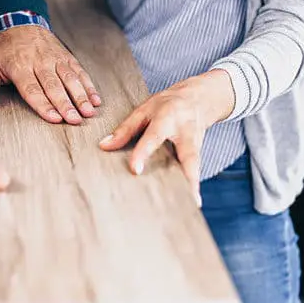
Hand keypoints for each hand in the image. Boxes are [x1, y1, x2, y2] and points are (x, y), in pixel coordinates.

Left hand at [0, 25, 100, 124]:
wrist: (17, 21)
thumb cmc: (2, 48)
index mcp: (20, 67)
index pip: (33, 89)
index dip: (44, 104)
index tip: (54, 118)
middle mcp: (40, 62)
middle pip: (54, 86)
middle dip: (66, 103)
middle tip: (75, 119)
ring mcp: (55, 58)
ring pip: (70, 78)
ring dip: (81, 95)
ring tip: (89, 111)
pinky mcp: (66, 56)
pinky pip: (79, 71)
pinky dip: (89, 85)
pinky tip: (95, 99)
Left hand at [98, 70, 234, 203]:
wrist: (199, 98)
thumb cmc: (167, 104)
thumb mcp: (144, 109)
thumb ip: (125, 128)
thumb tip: (104, 146)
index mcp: (168, 118)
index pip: (154, 137)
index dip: (143, 153)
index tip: (135, 170)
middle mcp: (186, 132)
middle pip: (189, 155)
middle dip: (188, 176)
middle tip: (185, 196)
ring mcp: (196, 144)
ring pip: (196, 165)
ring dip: (193, 185)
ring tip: (190, 205)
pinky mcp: (199, 153)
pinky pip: (194, 170)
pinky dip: (192, 185)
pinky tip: (188, 202)